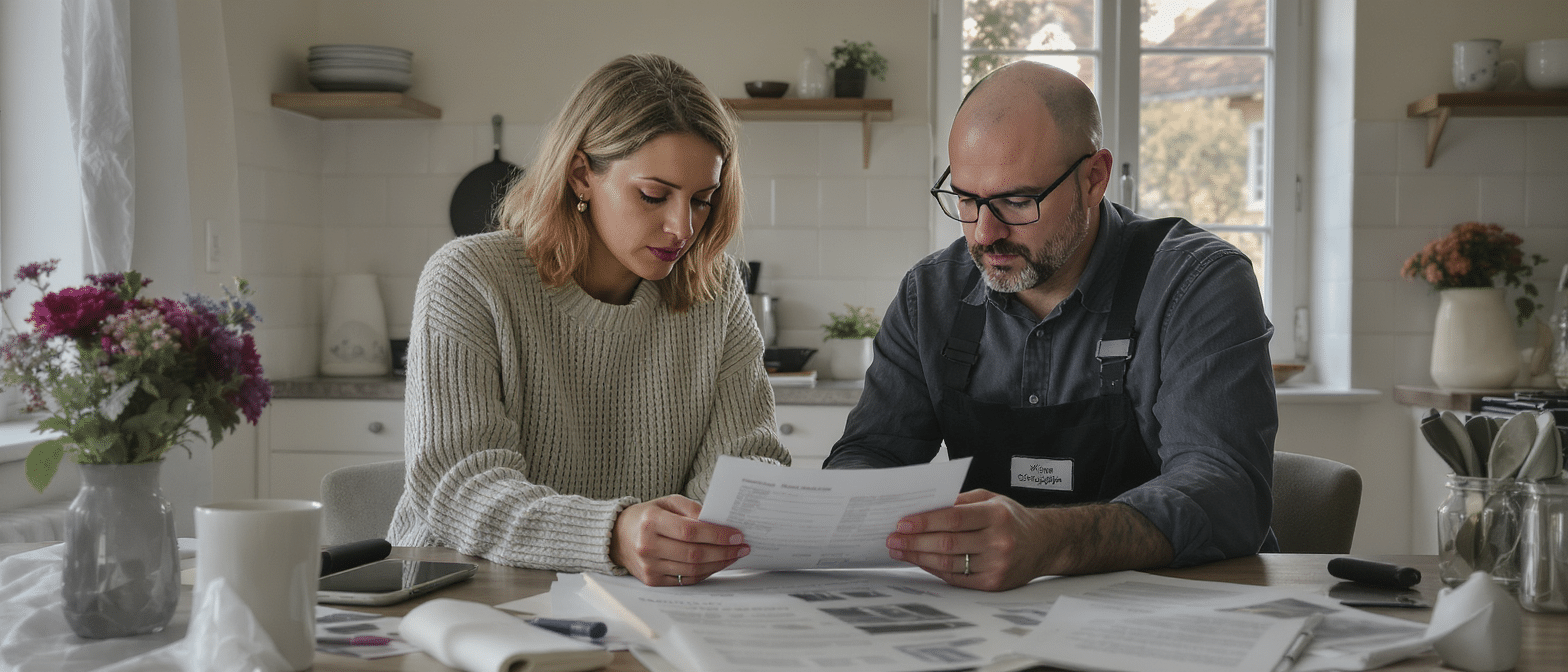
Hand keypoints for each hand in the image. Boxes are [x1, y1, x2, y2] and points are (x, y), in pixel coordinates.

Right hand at [611, 495, 749, 585]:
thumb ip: (692, 509)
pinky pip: (685, 580)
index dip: (717, 535)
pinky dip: (705, 573)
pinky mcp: (652, 580)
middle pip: (694, 554)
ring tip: (734, 556)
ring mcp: (649, 566)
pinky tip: (717, 564)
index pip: (690, 531)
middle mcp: (647, 546)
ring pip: (692, 570)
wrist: (619, 536)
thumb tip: (718, 521)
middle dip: (723, 551)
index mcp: (651, 521)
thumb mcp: (668, 502)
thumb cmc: (649, 516)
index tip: (737, 535)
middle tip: (742, 547)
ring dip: (718, 563)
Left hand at [885, 489, 1047, 590]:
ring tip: (900, 551)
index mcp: (997, 515)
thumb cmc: (1012, 518)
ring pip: (948, 563)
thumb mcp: (991, 499)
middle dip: (914, 541)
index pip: (954, 519)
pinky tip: (920, 561)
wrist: (1045, 543)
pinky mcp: (993, 583)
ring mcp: (997, 565)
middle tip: (892, 539)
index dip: (925, 521)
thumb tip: (924, 507)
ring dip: (919, 557)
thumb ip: (960, 501)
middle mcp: (998, 541)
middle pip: (947, 543)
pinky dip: (934, 569)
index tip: (902, 523)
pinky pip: (956, 578)